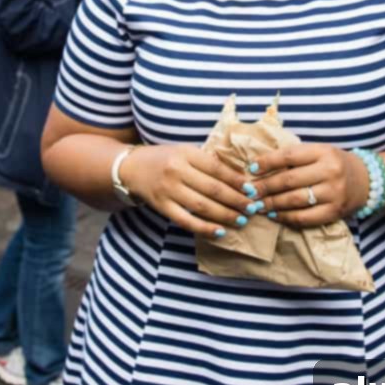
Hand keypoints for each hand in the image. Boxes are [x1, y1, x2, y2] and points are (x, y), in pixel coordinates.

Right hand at [118, 144, 252, 238]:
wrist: (131, 168)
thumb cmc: (165, 159)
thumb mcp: (185, 152)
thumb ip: (207, 162)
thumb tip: (239, 177)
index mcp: (186, 154)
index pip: (217, 168)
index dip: (237, 181)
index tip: (252, 190)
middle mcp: (177, 171)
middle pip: (213, 189)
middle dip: (236, 200)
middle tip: (253, 208)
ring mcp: (168, 190)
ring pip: (202, 206)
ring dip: (225, 215)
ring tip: (241, 220)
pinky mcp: (162, 206)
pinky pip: (186, 221)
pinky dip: (204, 228)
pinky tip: (220, 232)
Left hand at [249, 144, 370, 227]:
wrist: (366, 181)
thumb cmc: (334, 164)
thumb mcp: (318, 152)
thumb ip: (294, 157)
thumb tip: (259, 166)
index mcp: (323, 152)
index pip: (289, 156)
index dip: (267, 162)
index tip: (251, 168)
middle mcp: (330, 171)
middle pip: (289, 180)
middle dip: (264, 186)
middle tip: (248, 191)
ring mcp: (333, 193)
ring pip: (294, 200)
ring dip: (271, 204)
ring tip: (256, 204)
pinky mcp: (334, 212)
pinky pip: (304, 218)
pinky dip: (285, 217)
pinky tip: (274, 215)